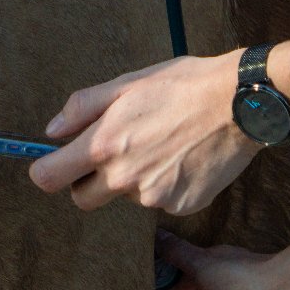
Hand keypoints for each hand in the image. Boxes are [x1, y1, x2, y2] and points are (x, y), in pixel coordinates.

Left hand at [29, 51, 257, 217]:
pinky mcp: (181, 206)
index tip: (58, 164)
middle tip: (116, 152)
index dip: (48, 170)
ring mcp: (153, 197)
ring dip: (136, 178)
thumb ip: (81, 108)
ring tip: (165, 143)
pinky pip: (161, 200)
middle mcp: (124, 178)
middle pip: (84, 199)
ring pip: (128, 196)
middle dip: (90, 181)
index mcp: (104, 146)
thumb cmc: (182, 86)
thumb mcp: (126, 84)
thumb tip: (51, 132)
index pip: (49, 178)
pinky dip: (167, 183)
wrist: (240, 104)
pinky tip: (185, 157)